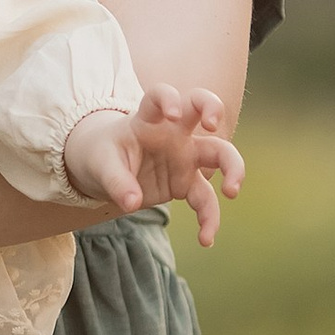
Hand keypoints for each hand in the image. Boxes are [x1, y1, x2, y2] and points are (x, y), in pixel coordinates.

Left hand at [61, 86, 244, 246]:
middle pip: (204, 109)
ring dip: (233, 169)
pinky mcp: (187, 183)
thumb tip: (132, 203)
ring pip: (220, 154)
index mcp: (148, 119)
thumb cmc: (103, 156)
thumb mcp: (101, 165)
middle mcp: (174, 133)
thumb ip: (116, 181)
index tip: (171, 113)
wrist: (105, 172)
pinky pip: (206, 200)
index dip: (169, 98)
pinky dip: (209, 219)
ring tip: (231, 192)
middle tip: (213, 126)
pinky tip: (206, 239)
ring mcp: (185, 156)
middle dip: (214, 110)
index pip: (162, 95)